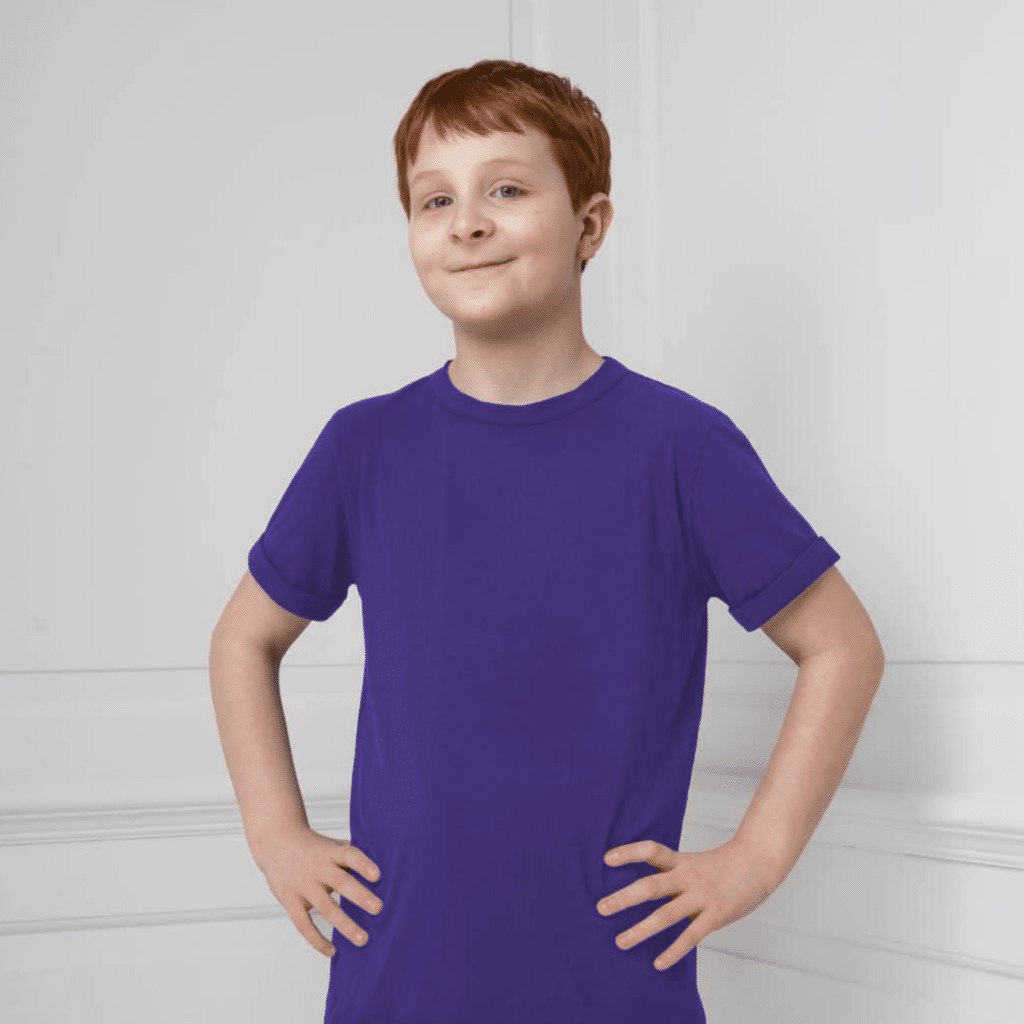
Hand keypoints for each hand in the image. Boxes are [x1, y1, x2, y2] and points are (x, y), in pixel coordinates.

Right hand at [252, 825, 382, 957]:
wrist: (276, 842)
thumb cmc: (313, 847)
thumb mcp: (332, 844)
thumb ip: (352, 856)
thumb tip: (383, 867)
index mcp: (331, 852)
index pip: (349, 855)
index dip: (363, 864)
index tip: (377, 875)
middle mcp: (318, 868)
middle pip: (341, 882)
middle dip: (360, 896)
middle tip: (378, 908)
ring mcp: (303, 885)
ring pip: (325, 907)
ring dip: (345, 925)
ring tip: (363, 939)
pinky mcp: (289, 900)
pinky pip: (303, 924)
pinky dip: (317, 939)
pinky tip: (332, 951)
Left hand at [596, 837, 785, 970]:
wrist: (759, 862)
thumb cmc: (723, 865)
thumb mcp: (694, 862)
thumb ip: (673, 874)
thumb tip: (646, 889)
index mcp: (681, 861)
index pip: (651, 851)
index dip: (629, 853)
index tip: (606, 859)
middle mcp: (687, 877)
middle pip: (651, 886)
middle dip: (624, 898)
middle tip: (601, 908)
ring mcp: (701, 897)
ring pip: (666, 915)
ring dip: (641, 929)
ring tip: (620, 941)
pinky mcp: (716, 915)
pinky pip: (691, 936)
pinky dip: (674, 950)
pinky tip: (658, 962)